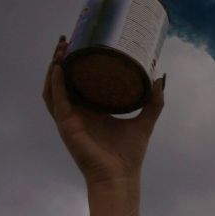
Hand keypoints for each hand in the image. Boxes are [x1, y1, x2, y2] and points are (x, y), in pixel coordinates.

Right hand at [42, 36, 165, 189]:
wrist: (120, 177)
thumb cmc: (129, 154)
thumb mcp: (145, 120)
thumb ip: (154, 101)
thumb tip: (160, 78)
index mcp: (93, 110)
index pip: (81, 81)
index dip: (79, 63)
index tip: (84, 42)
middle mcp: (78, 112)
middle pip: (63, 80)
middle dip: (63, 59)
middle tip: (68, 39)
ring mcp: (69, 118)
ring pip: (54, 87)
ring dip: (54, 67)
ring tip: (61, 48)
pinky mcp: (66, 125)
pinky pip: (55, 100)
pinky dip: (56, 83)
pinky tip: (59, 68)